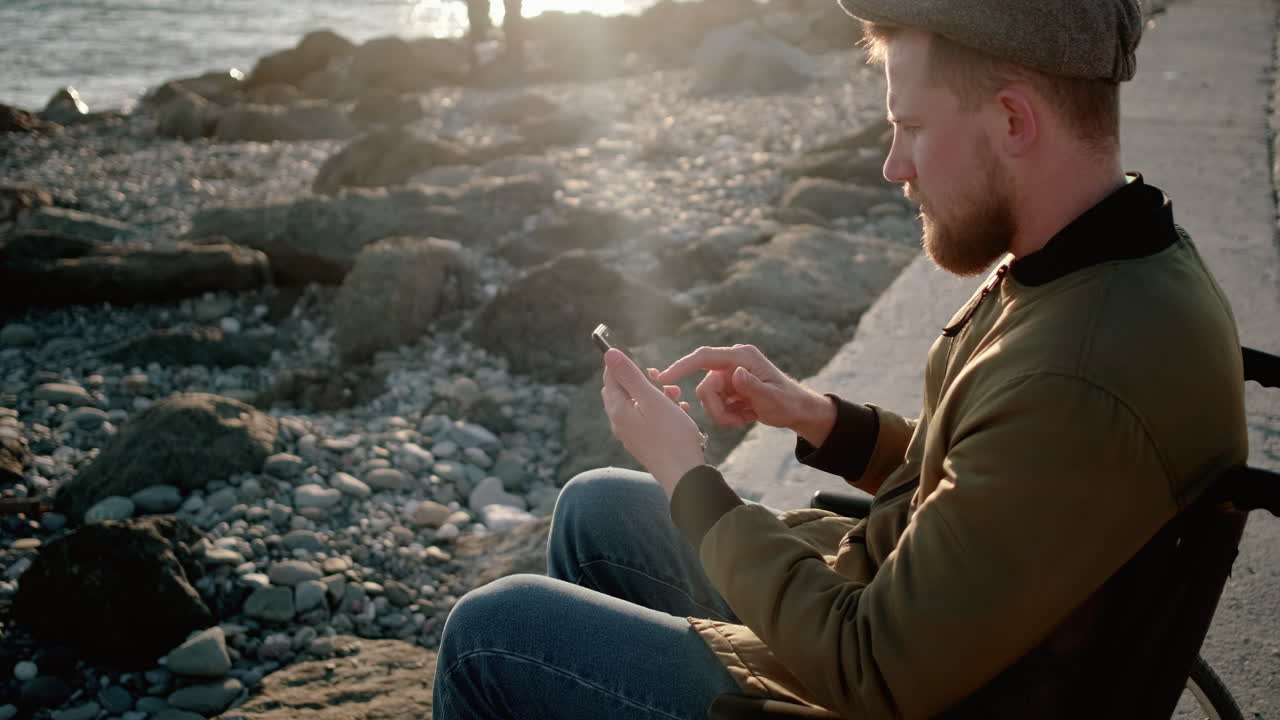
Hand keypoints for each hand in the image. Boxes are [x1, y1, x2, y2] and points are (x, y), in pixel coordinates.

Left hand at [601, 349, 706, 497]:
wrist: (684, 476)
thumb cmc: (671, 436)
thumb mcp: (652, 399)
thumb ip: (630, 376)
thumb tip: (608, 353)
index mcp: (618, 410)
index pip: (611, 378)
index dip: (623, 364)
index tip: (642, 360)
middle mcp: (620, 423)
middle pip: (622, 391)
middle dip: (641, 380)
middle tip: (661, 380)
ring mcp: (631, 435)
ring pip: (638, 405)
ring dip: (655, 395)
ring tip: (676, 395)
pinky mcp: (644, 443)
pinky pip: (647, 419)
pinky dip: (660, 411)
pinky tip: (679, 412)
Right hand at [659, 344, 836, 445]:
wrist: (797, 411)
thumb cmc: (788, 403)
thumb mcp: (772, 398)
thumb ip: (752, 386)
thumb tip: (734, 373)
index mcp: (742, 357)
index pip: (704, 358)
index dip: (682, 366)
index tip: (664, 378)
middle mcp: (732, 363)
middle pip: (706, 386)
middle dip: (717, 408)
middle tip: (738, 421)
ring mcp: (730, 376)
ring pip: (708, 398)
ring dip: (724, 415)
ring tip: (745, 418)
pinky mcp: (729, 388)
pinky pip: (715, 405)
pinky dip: (728, 416)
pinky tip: (746, 415)